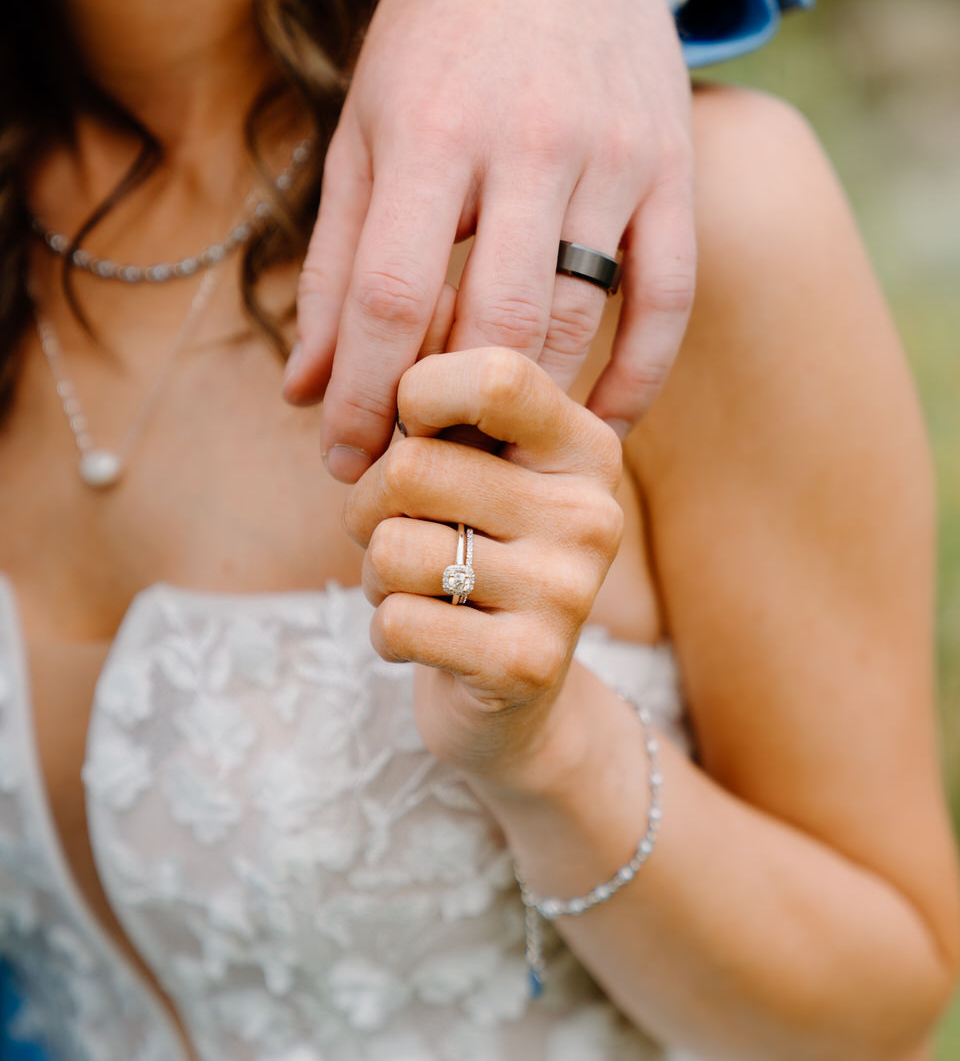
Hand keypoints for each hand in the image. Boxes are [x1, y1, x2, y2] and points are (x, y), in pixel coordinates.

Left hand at [285, 0, 695, 479]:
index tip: (343, 463)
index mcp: (430, 129)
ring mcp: (613, 155)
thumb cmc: (436, 42)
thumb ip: (331, 265)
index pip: (388, 295)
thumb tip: (304, 392)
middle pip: (490, 322)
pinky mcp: (674, 169)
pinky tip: (595, 427)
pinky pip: (668, 302)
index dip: (361, 396)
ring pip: (578, 318)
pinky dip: (636, 379)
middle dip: (447, 418)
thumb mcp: (362, 134)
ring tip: (487, 461)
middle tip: (419, 475)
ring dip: (532, 410)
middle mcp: (527, 141)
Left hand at [343, 348, 623, 785]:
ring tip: (416, 590)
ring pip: (394, 550)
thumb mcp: (476, 469)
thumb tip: (387, 364)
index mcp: (585, 447)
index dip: (417, 394)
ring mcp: (566, 591)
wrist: (518, 696)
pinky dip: (386, 634)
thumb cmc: (474, 555)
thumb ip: (441, 408)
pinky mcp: (528, 663)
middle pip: (413, 466)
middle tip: (393, 531)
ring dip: (376, 576)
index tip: (410, 433)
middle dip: (369, 505)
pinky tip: (428, 640)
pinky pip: (396, 622)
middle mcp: (590, 513)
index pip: (495, 375)